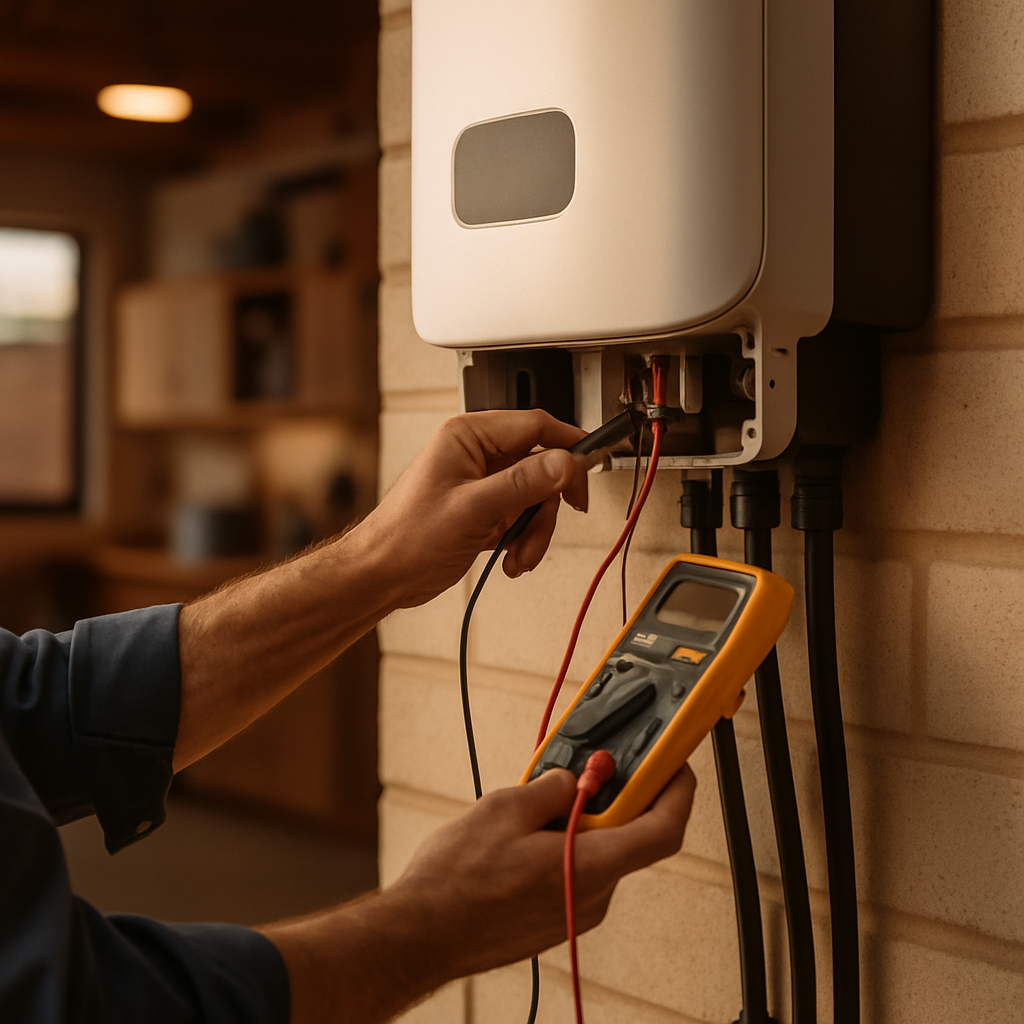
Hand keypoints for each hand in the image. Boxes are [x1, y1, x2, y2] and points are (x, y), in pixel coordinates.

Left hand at [359, 410, 588, 607]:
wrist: (382, 575)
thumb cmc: (406, 536)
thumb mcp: (472, 508)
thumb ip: (522, 483)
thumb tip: (564, 462)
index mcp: (468, 436)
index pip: (535, 426)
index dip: (567, 446)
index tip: (589, 467)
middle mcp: (477, 455)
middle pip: (541, 466)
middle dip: (546, 505)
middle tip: (549, 526)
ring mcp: (483, 483)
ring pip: (535, 497)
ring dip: (535, 531)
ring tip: (521, 555)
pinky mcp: (485, 509)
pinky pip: (522, 517)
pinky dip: (524, 540)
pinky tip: (511, 559)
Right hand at [385, 764, 697, 978]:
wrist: (421, 933)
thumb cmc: (457, 881)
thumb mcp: (506, 808)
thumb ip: (552, 787)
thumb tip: (571, 780)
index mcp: (590, 866)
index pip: (663, 829)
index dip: (677, 791)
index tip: (674, 764)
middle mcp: (592, 896)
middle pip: (627, 836)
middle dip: (609, 797)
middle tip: (583, 769)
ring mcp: (574, 913)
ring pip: (596, 853)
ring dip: (578, 821)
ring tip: (534, 804)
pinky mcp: (554, 921)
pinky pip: (575, 872)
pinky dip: (562, 845)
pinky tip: (523, 836)